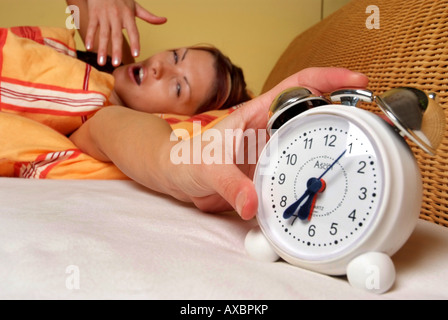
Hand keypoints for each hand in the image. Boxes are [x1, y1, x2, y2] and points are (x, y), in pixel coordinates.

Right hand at [85, 0, 166, 65]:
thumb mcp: (135, 6)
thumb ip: (149, 16)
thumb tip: (164, 20)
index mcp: (128, 16)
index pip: (133, 31)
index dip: (135, 42)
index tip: (136, 54)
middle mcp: (117, 16)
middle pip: (116, 36)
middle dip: (116, 50)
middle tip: (116, 63)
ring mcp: (105, 15)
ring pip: (103, 34)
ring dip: (102, 48)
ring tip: (102, 62)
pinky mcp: (94, 13)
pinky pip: (92, 27)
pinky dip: (90, 37)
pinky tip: (90, 48)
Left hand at [168, 67, 368, 219]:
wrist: (177, 179)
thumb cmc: (186, 161)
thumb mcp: (207, 168)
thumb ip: (230, 185)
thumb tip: (252, 204)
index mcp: (256, 115)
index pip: (297, 86)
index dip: (328, 79)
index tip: (355, 82)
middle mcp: (268, 131)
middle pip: (312, 115)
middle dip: (341, 116)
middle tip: (368, 128)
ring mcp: (272, 152)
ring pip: (309, 144)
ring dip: (331, 149)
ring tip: (358, 158)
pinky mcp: (270, 172)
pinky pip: (298, 171)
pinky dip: (313, 176)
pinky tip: (327, 188)